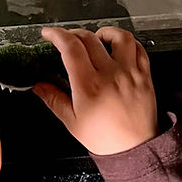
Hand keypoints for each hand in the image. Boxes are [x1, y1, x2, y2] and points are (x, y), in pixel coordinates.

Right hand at [33, 27, 157, 154]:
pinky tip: (118, 48)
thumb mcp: (72, 121)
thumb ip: (53, 99)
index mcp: (89, 86)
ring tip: (96, 38)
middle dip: (73, 33)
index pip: (71, 48)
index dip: (57, 35)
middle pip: (90, 38)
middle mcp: (110, 75)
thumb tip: (37, 86)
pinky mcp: (144, 76)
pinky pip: (139, 49)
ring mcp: (130, 73)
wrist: (134, 149)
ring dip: (104, 32)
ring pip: (120, 37)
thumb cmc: (104, 138)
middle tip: (66, 39)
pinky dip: (127, 43)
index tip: (49, 34)